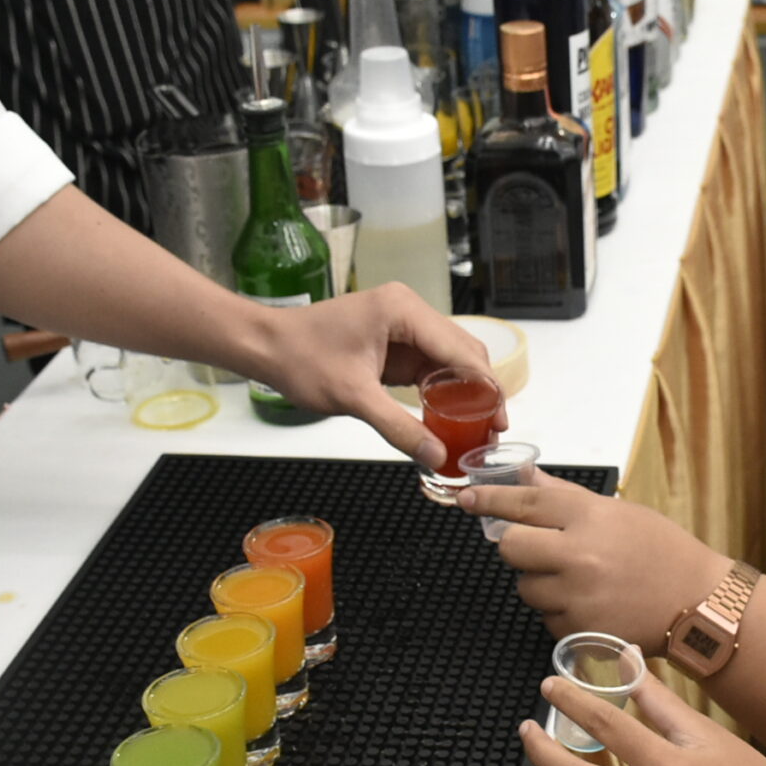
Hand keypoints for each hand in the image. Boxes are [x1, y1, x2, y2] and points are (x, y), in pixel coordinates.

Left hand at [251, 283, 496, 469]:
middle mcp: (408, 311)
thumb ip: (398, 426)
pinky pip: (428, 367)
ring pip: (449, 360)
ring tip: (477, 427)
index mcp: (402, 311)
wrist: (266, 346)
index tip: (499, 418)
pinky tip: (449, 417)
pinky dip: (441, 391)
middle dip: (480, 390)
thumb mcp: (353, 397)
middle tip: (493, 428)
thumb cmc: (300, 358)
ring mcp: (402, 327)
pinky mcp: (393, 344)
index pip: (460, 349)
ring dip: (463, 392)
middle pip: (462, 352)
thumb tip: (435, 454)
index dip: (485, 386)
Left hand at [459, 472, 729, 645]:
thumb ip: (566, 498)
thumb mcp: (619, 512)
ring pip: (526, 588)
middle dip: (517, 548)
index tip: (467, 499)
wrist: (698, 604)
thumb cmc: (662, 551)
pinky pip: (547, 619)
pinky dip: (559, 613)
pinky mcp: (580, 630)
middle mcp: (579, 555)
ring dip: (540, 584)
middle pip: (511, 548)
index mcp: (590, 517)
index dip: (490, 500)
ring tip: (577, 581)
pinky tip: (590, 604)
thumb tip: (526, 476)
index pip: (525, 502)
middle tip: (539, 549)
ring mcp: (577, 596)